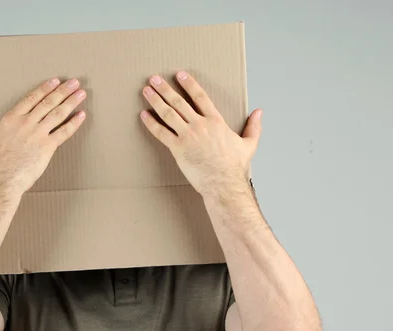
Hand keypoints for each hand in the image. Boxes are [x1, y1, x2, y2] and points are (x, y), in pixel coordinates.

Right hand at [0, 77, 86, 196]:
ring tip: (81, 93)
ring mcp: (38, 134)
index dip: (45, 88)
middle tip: (74, 82)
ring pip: (57, 113)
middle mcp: (26, 122)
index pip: (31, 98)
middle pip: (48, 102)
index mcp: (12, 119)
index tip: (55, 81)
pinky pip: (63, 132)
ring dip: (71, 102)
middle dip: (63, 90)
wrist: (2, 179)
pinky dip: (74, 123)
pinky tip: (81, 115)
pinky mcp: (47, 147)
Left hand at [140, 71, 261, 193]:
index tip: (179, 75)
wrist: (223, 183)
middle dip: (165, 89)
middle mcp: (200, 125)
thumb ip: (253, 126)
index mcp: (215, 121)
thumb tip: (259, 112)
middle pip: (179, 101)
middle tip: (154, 78)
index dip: (189, 84)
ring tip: (146, 91)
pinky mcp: (178, 149)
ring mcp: (188, 136)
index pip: (200, 96)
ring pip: (168, 114)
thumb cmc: (234, 167)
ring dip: (156, 101)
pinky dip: (151, 123)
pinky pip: (161, 133)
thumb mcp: (249, 144)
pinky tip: (143, 115)